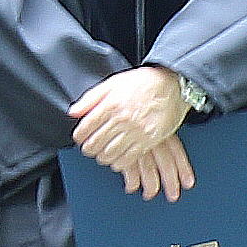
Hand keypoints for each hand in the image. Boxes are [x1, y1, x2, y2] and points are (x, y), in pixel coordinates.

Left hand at [68, 67, 197, 198]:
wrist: (173, 86)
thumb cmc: (143, 83)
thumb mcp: (113, 83)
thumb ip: (91, 98)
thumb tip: (73, 112)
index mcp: (110, 104)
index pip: (86, 128)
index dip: (79, 137)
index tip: (80, 138)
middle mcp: (121, 119)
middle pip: (95, 143)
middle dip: (88, 149)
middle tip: (89, 149)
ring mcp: (135, 131)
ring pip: (109, 154)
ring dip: (102, 157)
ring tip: (102, 154)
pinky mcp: (148, 140)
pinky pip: (128, 159)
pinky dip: (119, 163)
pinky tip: (117, 160)